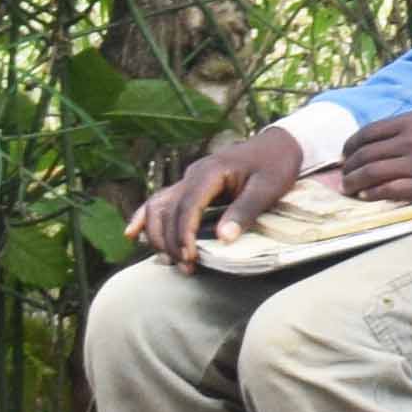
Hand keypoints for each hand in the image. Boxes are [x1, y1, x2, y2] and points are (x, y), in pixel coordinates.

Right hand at [129, 129, 305, 258]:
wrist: (279, 144)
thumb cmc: (276, 164)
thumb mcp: (269, 187)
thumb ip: (246, 210)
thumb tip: (224, 238)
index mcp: (210, 172)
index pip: (187, 206)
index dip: (184, 234)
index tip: (189, 257)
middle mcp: (193, 174)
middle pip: (168, 210)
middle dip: (172, 241)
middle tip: (186, 267)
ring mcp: (188, 179)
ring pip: (158, 207)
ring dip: (158, 235)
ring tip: (169, 261)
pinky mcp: (190, 186)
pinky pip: (161, 201)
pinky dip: (145, 217)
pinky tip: (132, 234)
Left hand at [336, 105, 411, 200]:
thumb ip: (410, 126)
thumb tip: (385, 140)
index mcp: (411, 121)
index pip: (367, 133)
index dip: (350, 145)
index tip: (346, 153)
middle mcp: (409, 142)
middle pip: (365, 155)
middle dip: (349, 167)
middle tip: (344, 174)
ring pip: (371, 174)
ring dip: (354, 183)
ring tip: (349, 188)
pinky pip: (390, 191)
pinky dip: (373, 194)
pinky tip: (367, 196)